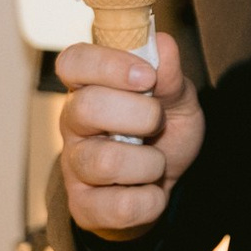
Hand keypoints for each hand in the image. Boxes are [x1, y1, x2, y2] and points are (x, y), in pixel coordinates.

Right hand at [56, 33, 204, 239]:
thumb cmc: (163, 133)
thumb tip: (162, 44)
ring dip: (150, 163)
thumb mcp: (178, 101)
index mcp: (91, 87)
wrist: (166, 187)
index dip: (108, 64)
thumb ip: (171, 77)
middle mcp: (73, 123)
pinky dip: (151, 200)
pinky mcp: (83, 206)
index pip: (73, 61)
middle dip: (140, 115)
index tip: (146, 76)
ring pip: (104, 161)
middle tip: (158, 123)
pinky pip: (119, 206)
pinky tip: (150, 192)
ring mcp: (74, 165)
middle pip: (87, 107)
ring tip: (156, 163)